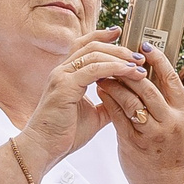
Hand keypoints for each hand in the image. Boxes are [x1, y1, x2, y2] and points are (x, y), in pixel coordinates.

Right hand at [18, 30, 135, 167]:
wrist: (44, 148)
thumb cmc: (65, 134)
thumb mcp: (94, 115)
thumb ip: (109, 102)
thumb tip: (127, 98)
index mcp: (67, 74)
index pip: (84, 46)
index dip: (103, 37)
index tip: (121, 34)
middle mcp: (62, 71)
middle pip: (91, 45)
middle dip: (118, 48)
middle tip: (139, 55)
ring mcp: (62, 76)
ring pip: (94, 54)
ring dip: (120, 57)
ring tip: (139, 65)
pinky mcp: (64, 86)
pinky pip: (93, 70)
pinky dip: (114, 68)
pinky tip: (129, 72)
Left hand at [99, 43, 183, 183]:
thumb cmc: (172, 151)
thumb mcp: (183, 124)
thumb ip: (177, 101)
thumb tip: (167, 72)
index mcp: (183, 114)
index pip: (171, 79)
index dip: (158, 59)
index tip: (145, 44)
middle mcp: (170, 122)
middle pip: (148, 86)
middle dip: (129, 68)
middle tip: (116, 56)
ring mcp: (151, 133)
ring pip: (130, 99)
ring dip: (114, 82)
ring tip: (104, 71)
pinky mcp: (133, 143)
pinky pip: (118, 116)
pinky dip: (108, 99)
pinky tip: (101, 89)